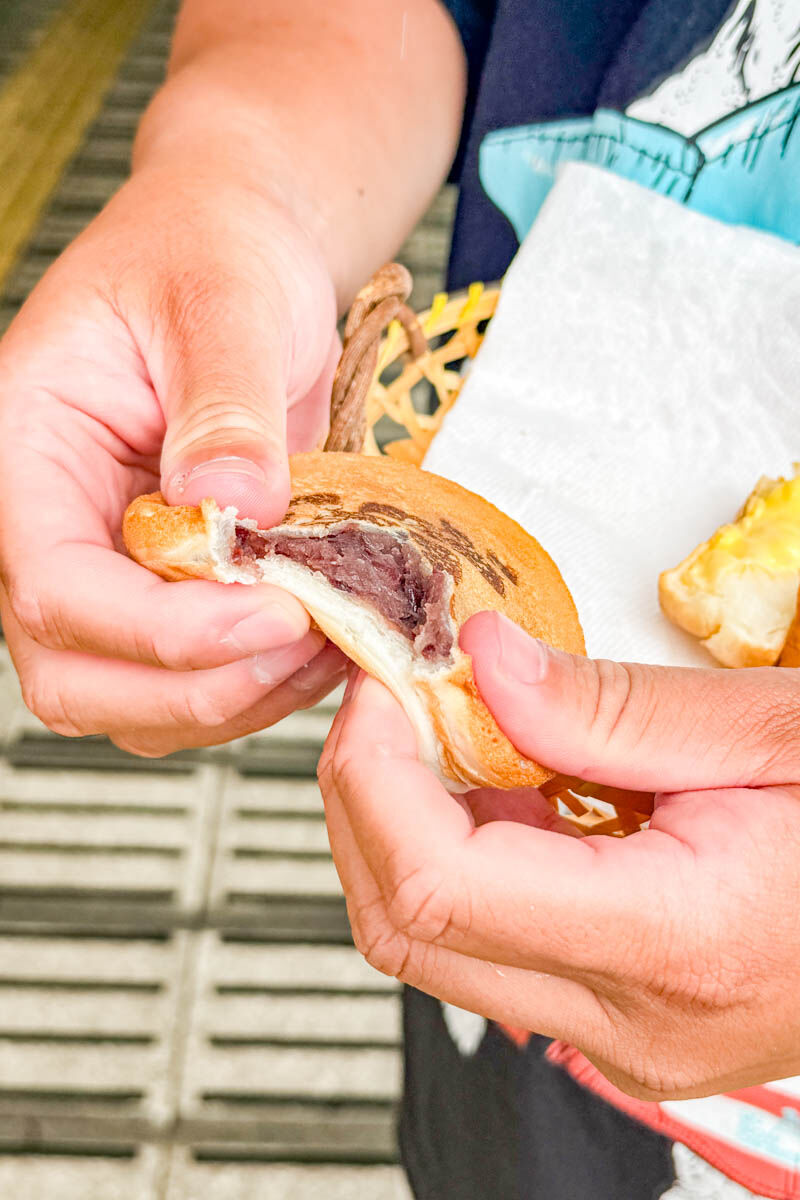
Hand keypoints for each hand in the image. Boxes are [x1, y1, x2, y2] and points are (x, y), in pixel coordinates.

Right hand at [0, 164, 346, 754]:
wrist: (240, 254)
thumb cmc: (209, 254)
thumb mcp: (221, 303)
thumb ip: (224, 407)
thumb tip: (233, 510)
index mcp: (25, 453)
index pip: (57, 587)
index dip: (162, 629)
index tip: (273, 616)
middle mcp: (54, 527)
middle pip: (76, 675)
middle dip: (193, 689)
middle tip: (301, 644)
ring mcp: (111, 568)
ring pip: (137, 701)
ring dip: (237, 697)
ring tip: (333, 641)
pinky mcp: (173, 589)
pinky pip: (200, 675)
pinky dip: (263, 682)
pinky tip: (330, 637)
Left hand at [318, 611, 799, 1101]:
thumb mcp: (772, 731)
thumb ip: (613, 707)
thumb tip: (481, 660)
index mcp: (677, 941)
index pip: (436, 884)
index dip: (373, 772)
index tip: (380, 682)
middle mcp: (632, 1020)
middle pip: (405, 929)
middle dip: (364, 797)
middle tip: (392, 695)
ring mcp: (623, 1038)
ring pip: (433, 945)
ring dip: (409, 824)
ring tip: (459, 729)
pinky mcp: (622, 1021)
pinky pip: (489, 945)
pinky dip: (465, 855)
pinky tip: (513, 786)